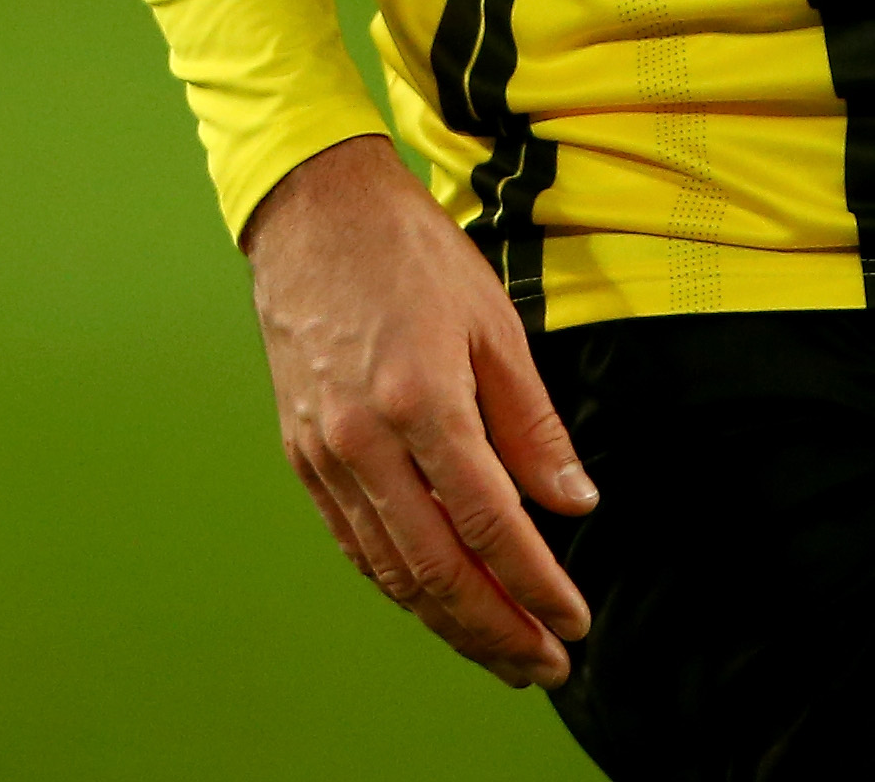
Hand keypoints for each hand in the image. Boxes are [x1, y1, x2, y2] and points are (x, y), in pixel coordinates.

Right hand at [240, 134, 600, 684]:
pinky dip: (398, 584)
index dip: (536, 585)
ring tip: (500, 651)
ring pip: (390, 569)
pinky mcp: (301, 454)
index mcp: (421, 401)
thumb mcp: (493, 324)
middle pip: (435, 569)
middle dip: (496, 629)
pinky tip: (435, 601)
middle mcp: (364, 440)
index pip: (490, 524)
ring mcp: (325, 453)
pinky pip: (354, 542)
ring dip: (449, 622)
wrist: (312, 212)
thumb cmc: (409, 254)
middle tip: (542, 663)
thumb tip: (573, 503)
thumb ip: (533, 423)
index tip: (572, 622)